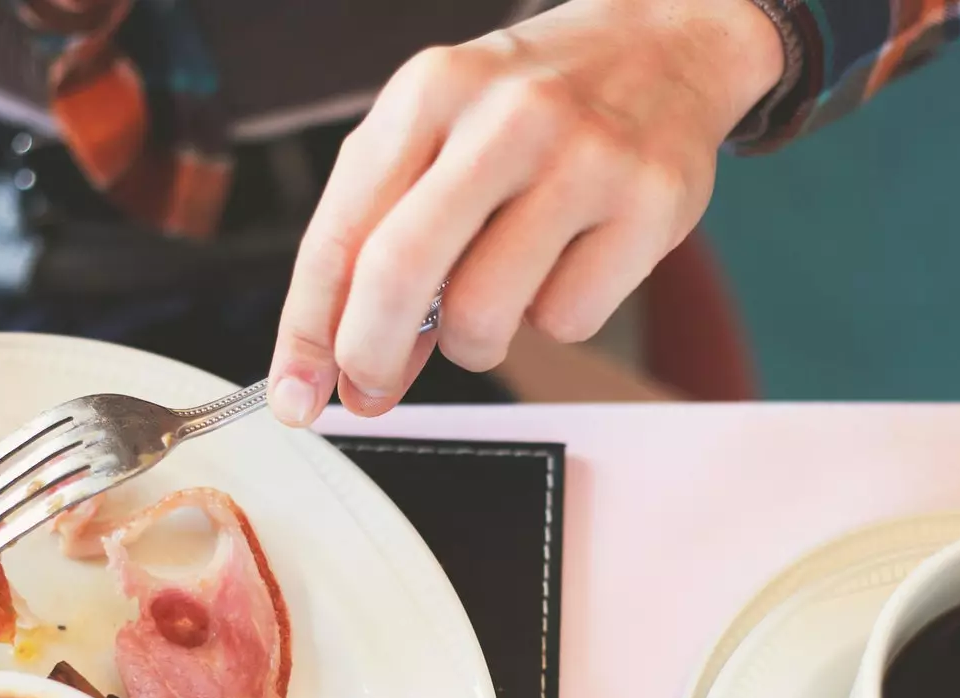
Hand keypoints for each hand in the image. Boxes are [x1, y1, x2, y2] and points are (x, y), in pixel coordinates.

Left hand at [264, 0, 784, 425]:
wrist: (662, 43)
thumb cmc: (532, 105)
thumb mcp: (440, 134)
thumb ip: (385, 236)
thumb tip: (342, 364)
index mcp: (431, 90)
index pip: (341, 232)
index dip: (306, 330)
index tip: (296, 393)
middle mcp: (505, 118)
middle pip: (399, 274)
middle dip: (369, 355)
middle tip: (369, 389)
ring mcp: (585, 161)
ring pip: (483, 316)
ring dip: (472, 343)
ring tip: (492, 298)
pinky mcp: (649, 208)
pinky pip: (567, 323)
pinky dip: (552, 318)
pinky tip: (565, 266)